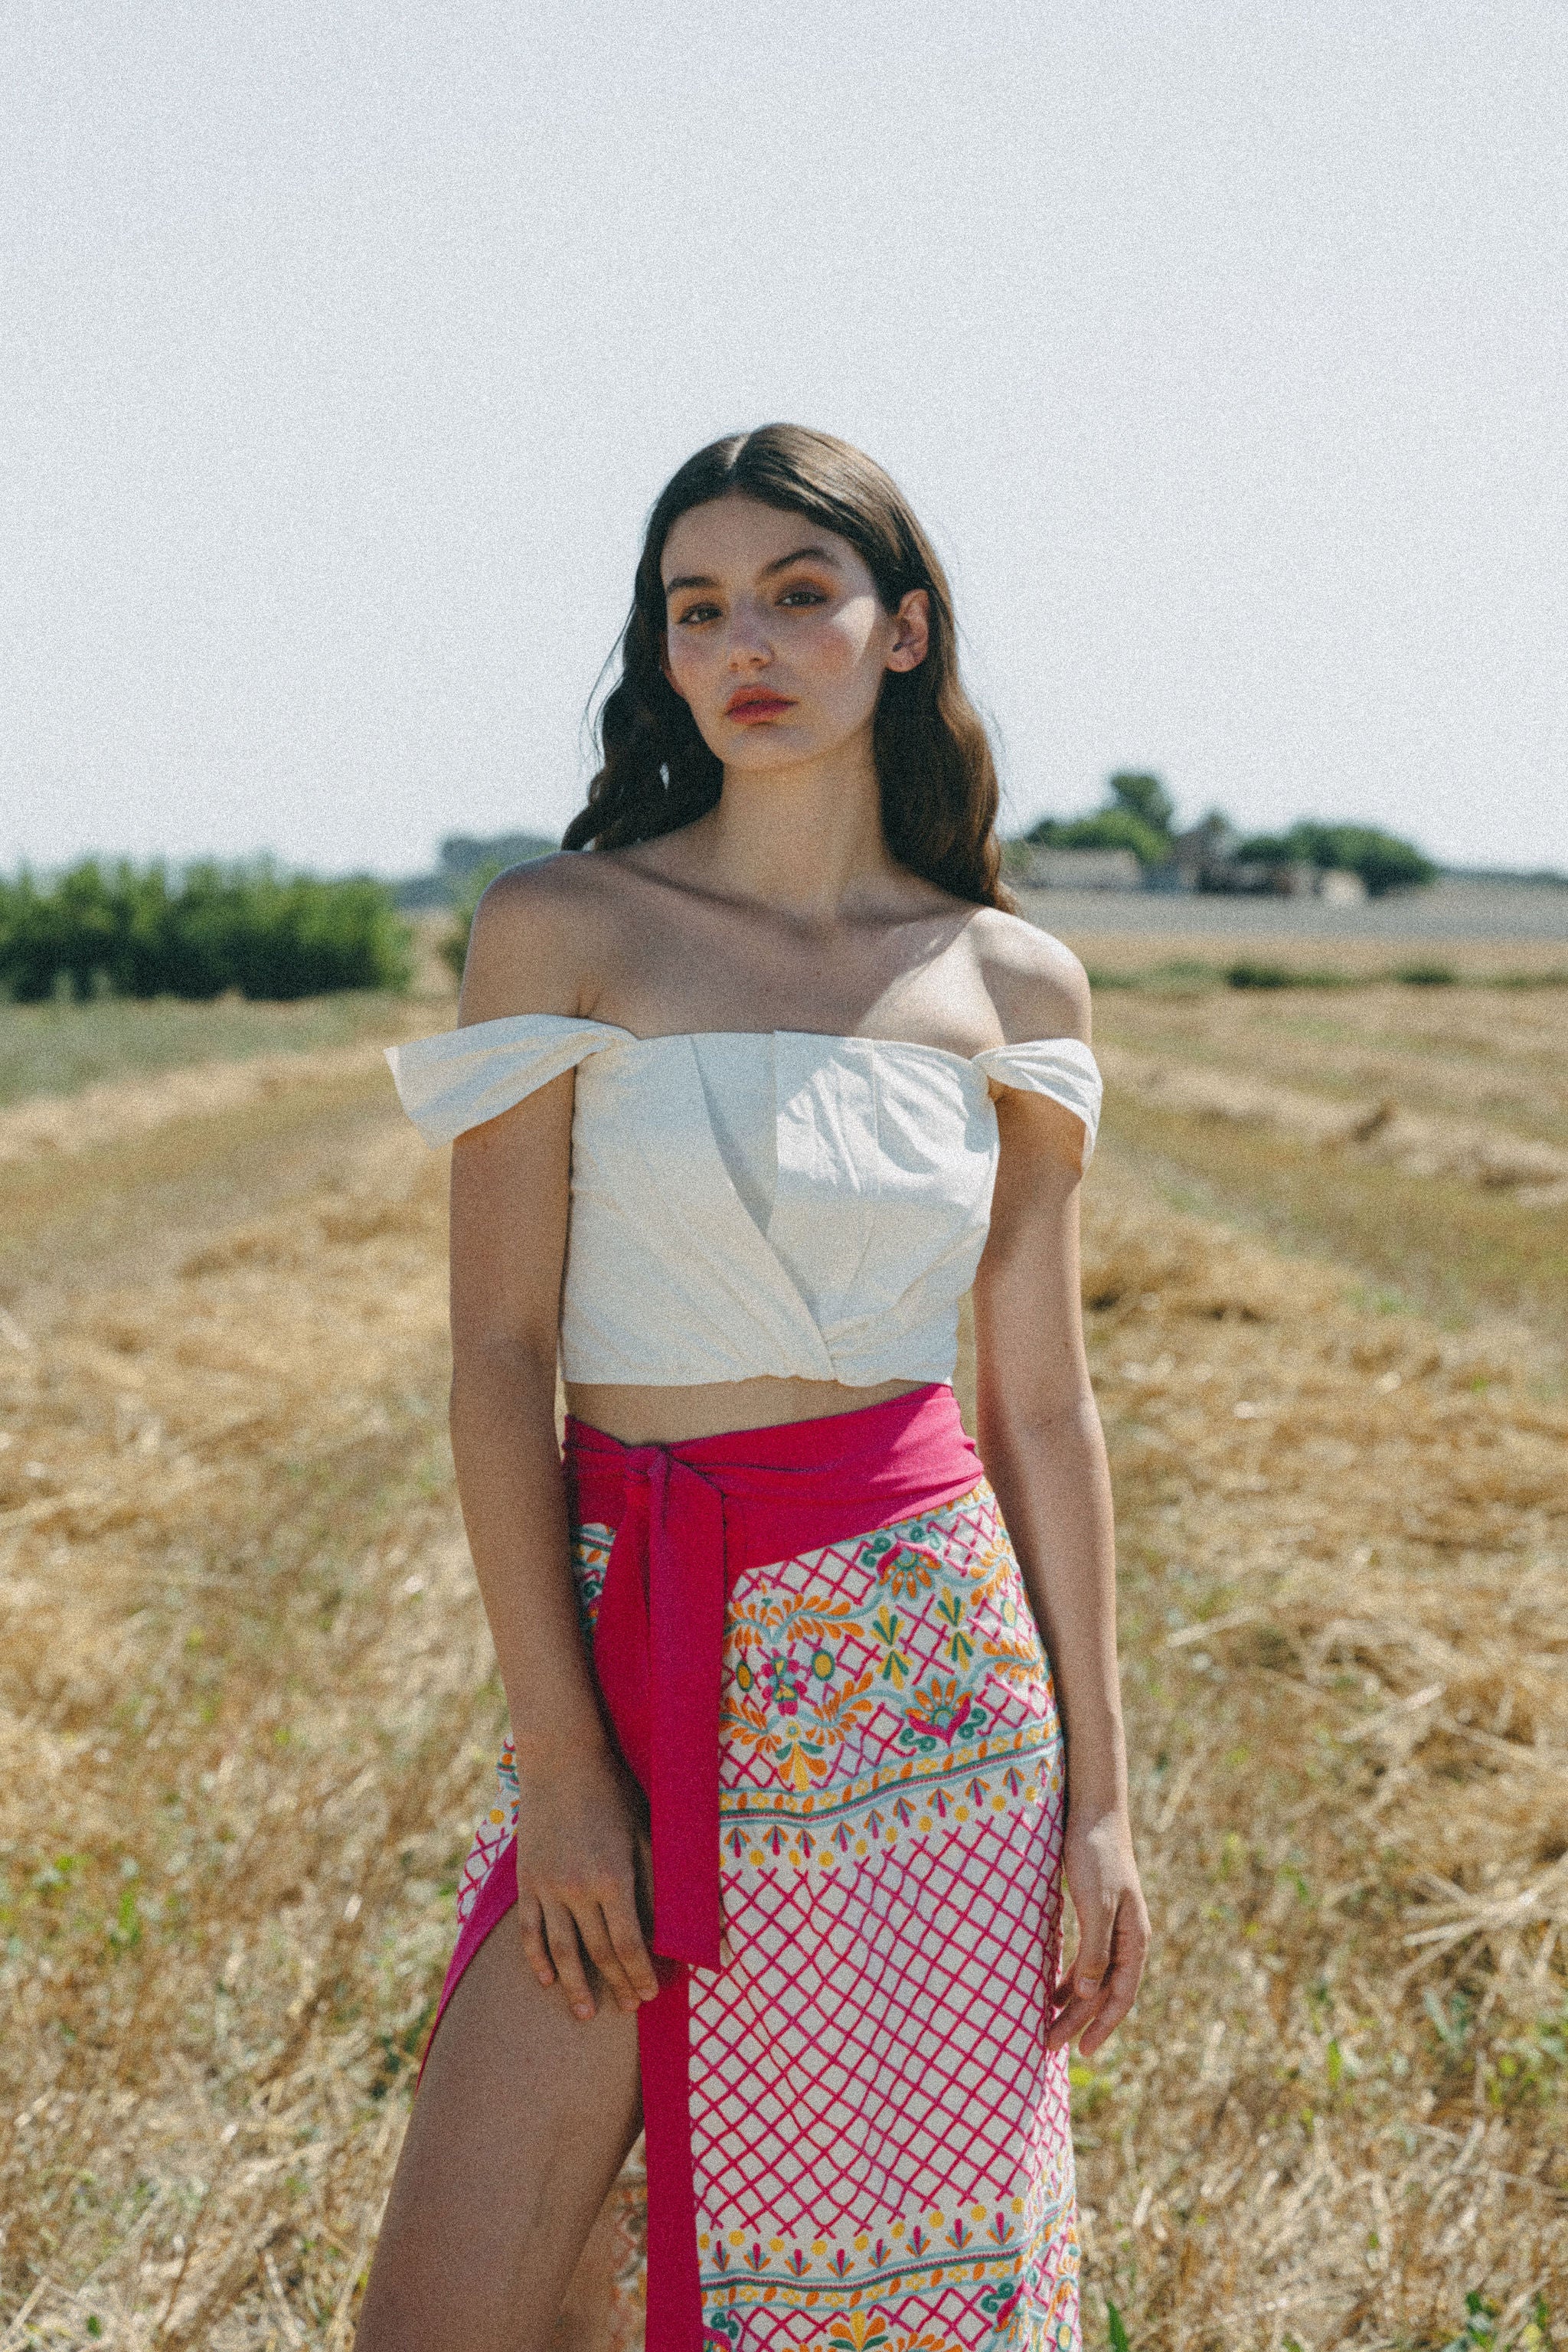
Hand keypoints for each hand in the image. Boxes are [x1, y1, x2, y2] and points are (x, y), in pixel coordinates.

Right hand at [513, 1745, 659, 2022]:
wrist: (562, 1761)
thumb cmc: (615, 1793)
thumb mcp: (648, 1833)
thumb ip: (663, 1879)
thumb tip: (693, 1918)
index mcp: (613, 1877)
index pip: (629, 1943)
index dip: (640, 1973)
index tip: (650, 1993)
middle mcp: (577, 1889)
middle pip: (597, 1953)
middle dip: (615, 1985)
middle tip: (628, 2009)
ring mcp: (547, 1887)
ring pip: (560, 1950)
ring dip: (573, 1986)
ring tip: (585, 2014)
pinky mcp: (527, 1881)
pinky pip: (530, 1930)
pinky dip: (537, 1958)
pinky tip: (547, 1979)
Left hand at [1046, 1803, 1147, 2057]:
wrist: (1093, 1812)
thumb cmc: (1095, 1855)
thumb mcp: (1095, 1903)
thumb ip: (1095, 1949)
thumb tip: (1088, 1994)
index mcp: (1133, 1938)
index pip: (1121, 1994)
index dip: (1103, 2025)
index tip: (1083, 2052)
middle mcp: (1126, 1938)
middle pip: (1103, 1991)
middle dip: (1079, 2021)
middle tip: (1049, 2046)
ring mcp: (1112, 1927)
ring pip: (1093, 1977)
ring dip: (1073, 2004)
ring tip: (1048, 2026)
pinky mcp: (1095, 1915)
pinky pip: (1085, 1958)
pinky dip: (1070, 1978)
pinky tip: (1053, 1990)